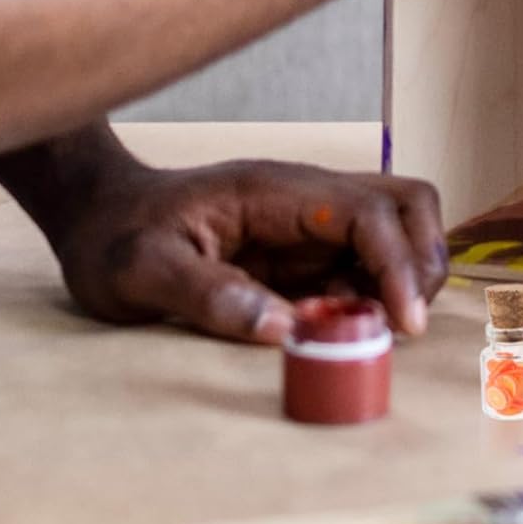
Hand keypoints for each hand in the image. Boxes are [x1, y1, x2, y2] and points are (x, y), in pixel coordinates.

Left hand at [50, 159, 446, 343]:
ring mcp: (314, 220)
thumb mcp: (142, 271)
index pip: (369, 213)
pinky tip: (343, 327)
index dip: (399, 265)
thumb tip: (285, 331)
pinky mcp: (310, 248)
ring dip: (407, 277)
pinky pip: (368, 262)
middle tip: (405, 322)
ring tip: (375, 328)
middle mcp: (309, 197)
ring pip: (399, 227)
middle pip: (407, 204)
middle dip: (423, 262)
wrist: (99, 217)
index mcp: (277, 192)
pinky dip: (377, 295)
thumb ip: (210, 297)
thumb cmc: (115, 238)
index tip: (405, 322)